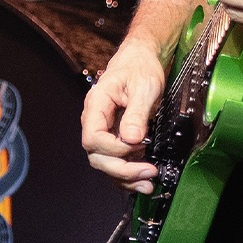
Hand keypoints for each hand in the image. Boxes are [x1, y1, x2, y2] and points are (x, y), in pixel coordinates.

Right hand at [80, 38, 166, 193]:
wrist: (141, 60)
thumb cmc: (140, 67)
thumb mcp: (144, 86)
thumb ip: (137, 113)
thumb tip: (132, 138)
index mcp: (96, 106)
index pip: (93, 138)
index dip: (114, 148)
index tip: (138, 145)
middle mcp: (95, 121)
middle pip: (96, 156)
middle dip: (121, 169)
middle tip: (148, 172)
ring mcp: (104, 130)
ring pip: (104, 162)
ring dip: (124, 177)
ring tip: (148, 183)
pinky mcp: (115, 137)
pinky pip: (114, 160)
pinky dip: (127, 173)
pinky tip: (142, 179)